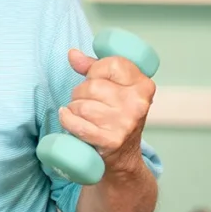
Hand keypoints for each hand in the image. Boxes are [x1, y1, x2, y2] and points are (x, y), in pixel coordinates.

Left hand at [60, 49, 155, 169]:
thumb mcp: (114, 89)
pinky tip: (70, 120)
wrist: (123, 157)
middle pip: (91, 85)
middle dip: (81, 93)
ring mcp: (125, 123)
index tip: (96, 79)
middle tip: (89, 103)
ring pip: (80, 104)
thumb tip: (73, 54)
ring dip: (74, 109)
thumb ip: (94, 67)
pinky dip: (67, 120)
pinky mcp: (110, 140)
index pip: (111, 63)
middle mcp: (138, 104)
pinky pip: (76, 123)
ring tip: (85, 116)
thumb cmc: (115, 116)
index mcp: (143, 86)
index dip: (96, 70)